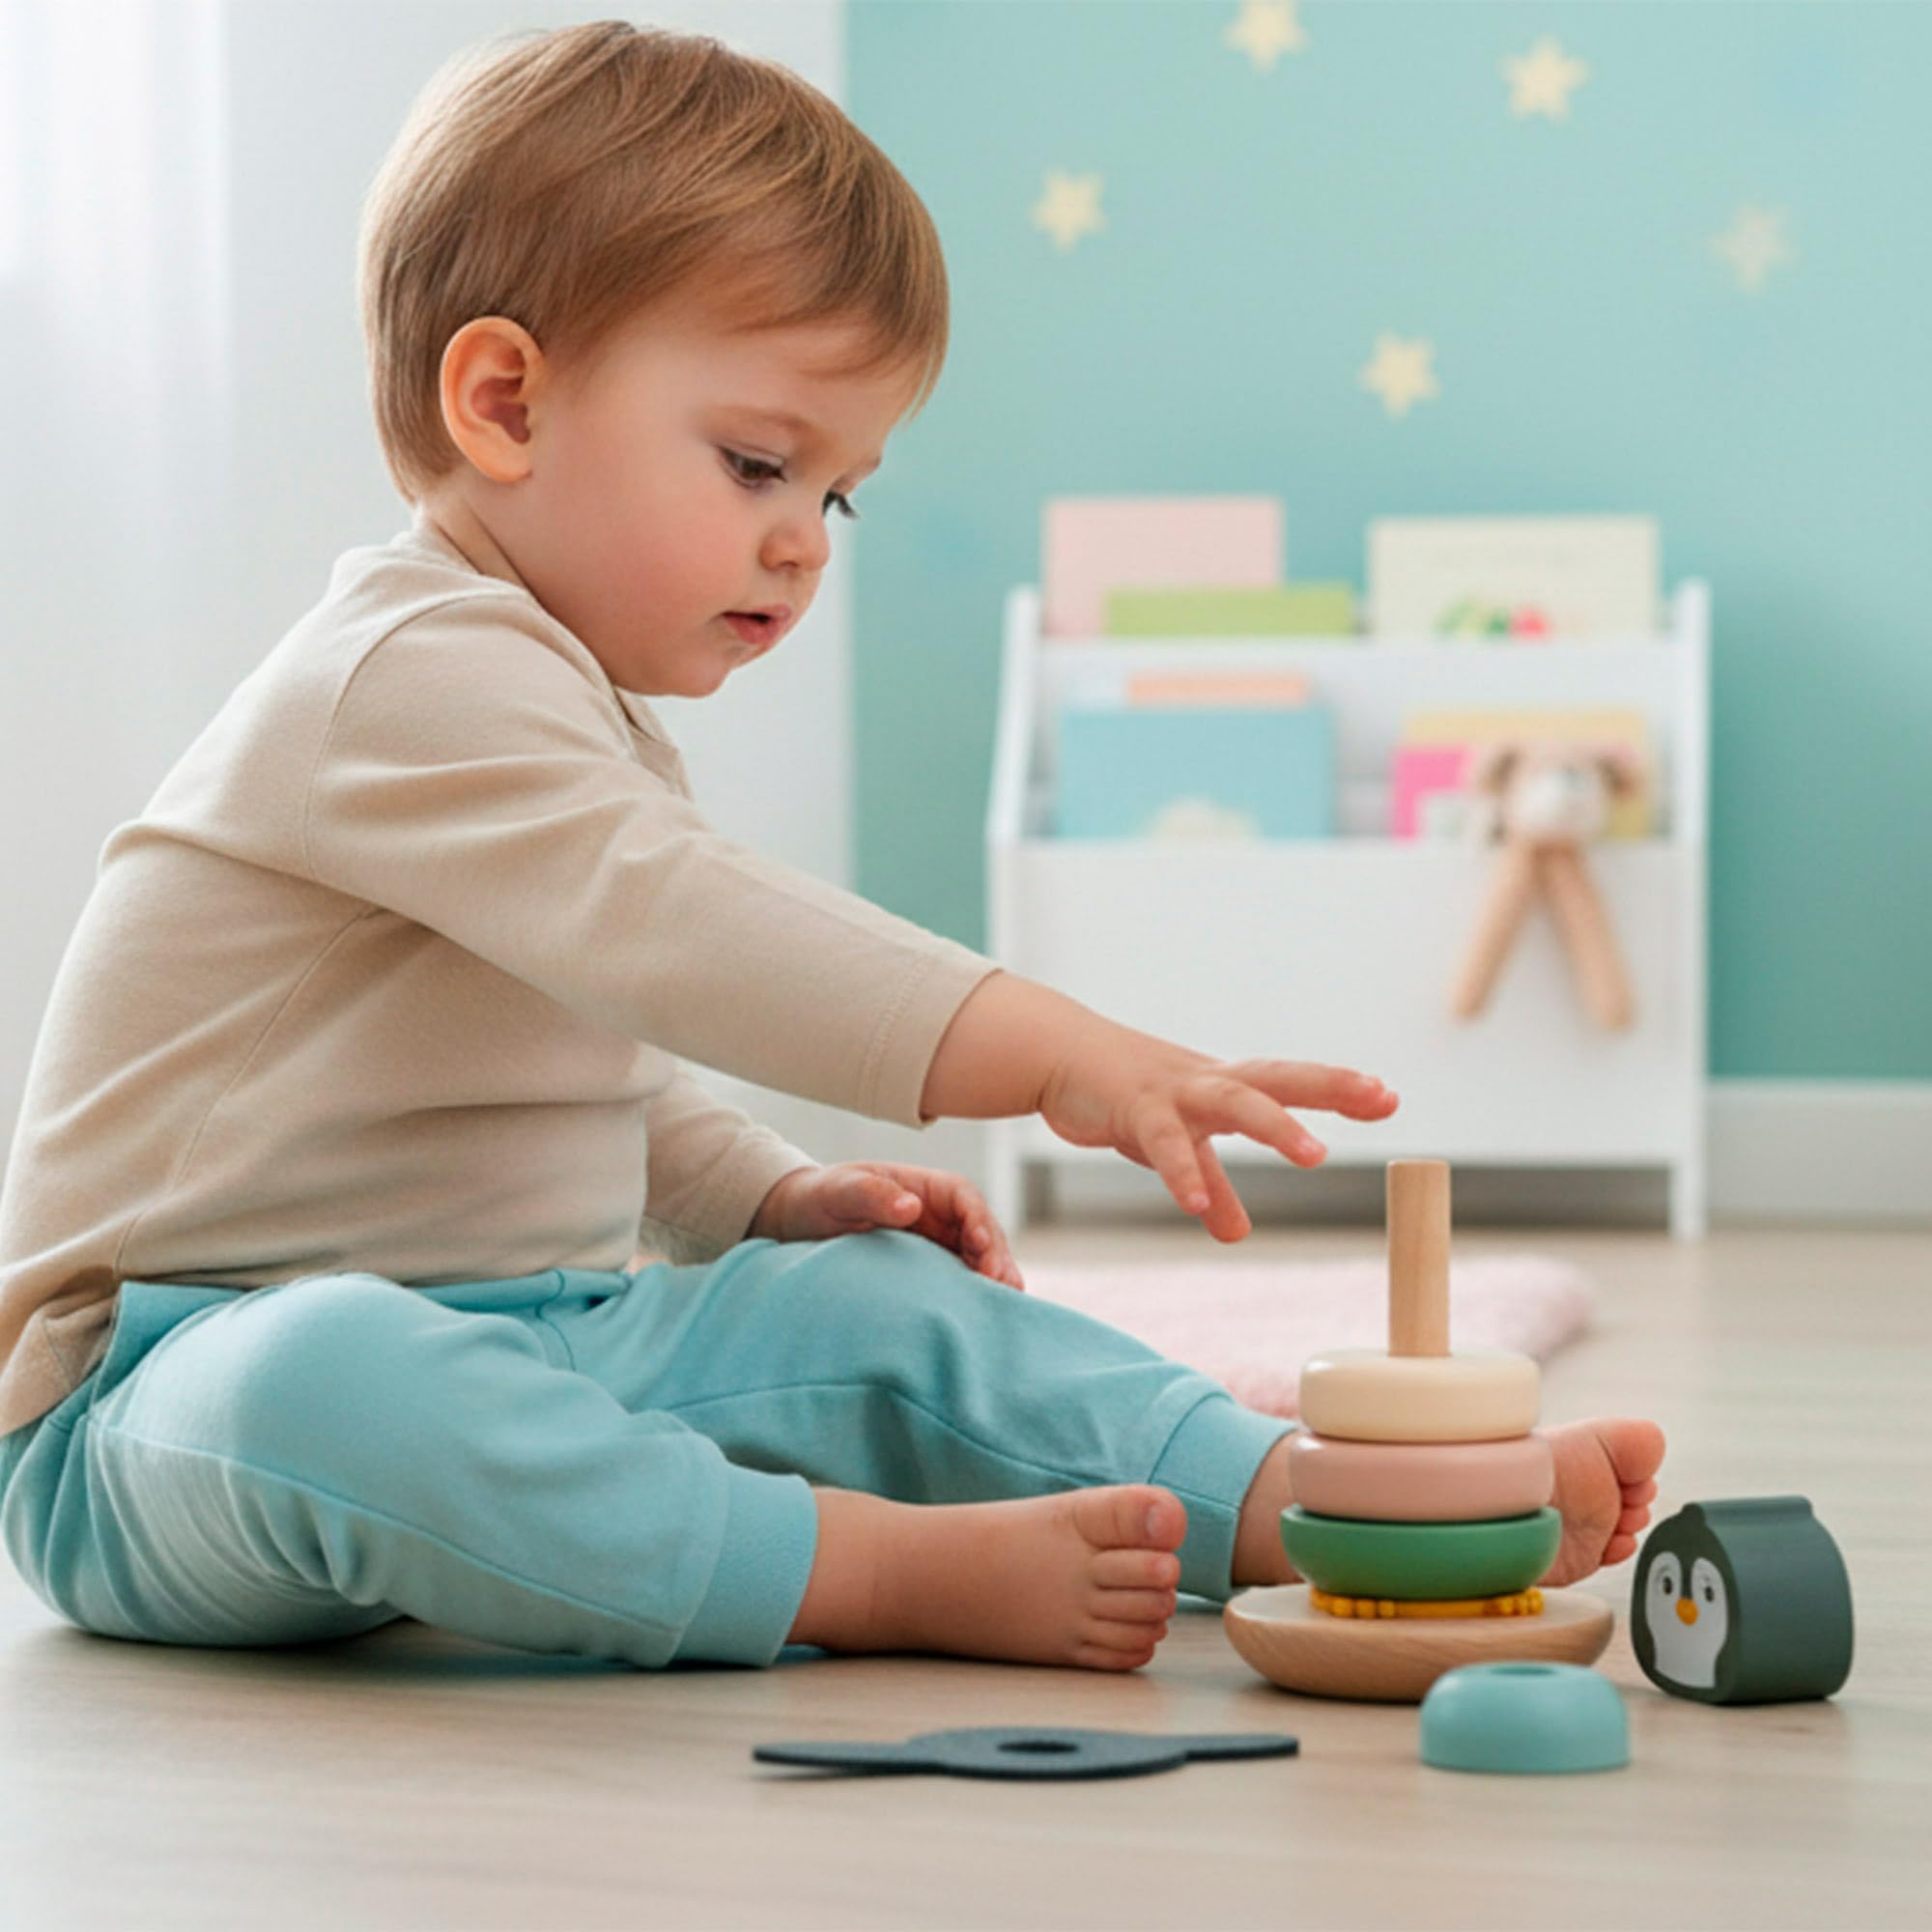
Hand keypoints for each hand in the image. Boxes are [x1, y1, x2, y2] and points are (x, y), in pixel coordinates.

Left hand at [747, 1161, 1024, 1289]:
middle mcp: (937, 1215)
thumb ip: (870, 1194)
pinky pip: (959, 1281)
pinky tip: (979, 1320)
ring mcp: (937, 1244)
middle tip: (1004, 1290)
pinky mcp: (929, 1272)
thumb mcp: (839, 1191)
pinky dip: (974, 1297)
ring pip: (979, 1259)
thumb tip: (910, 1207)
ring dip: (994, 1281)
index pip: (965, 1199)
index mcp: (923, 1187)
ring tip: (1002, 1310)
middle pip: (982, 1231)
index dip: (981, 1223)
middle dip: (998, 1258)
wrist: (796, 1222)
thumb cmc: (818, 1198)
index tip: (984, 1252)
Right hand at [1037, 1019, 1400, 1242]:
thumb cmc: (1124, 1096)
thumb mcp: (1174, 1145)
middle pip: (1278, 1078)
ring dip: (1275, 1125)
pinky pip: (1164, 1142)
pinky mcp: (1133, 1109)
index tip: (1389, 1096)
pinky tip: (1197, 1206)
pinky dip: (1183, 1171)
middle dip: (1330, 1085)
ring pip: (1233, 1101)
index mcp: (1226, 1087)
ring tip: (1316, 1154)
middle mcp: (1209, 1082)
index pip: (1291, 1083)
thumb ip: (1210, 1186)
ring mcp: (1173, 1091)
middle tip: (1379, 1096)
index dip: (1339, 1088)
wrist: (1057, 1054)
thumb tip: (1236, 1232)